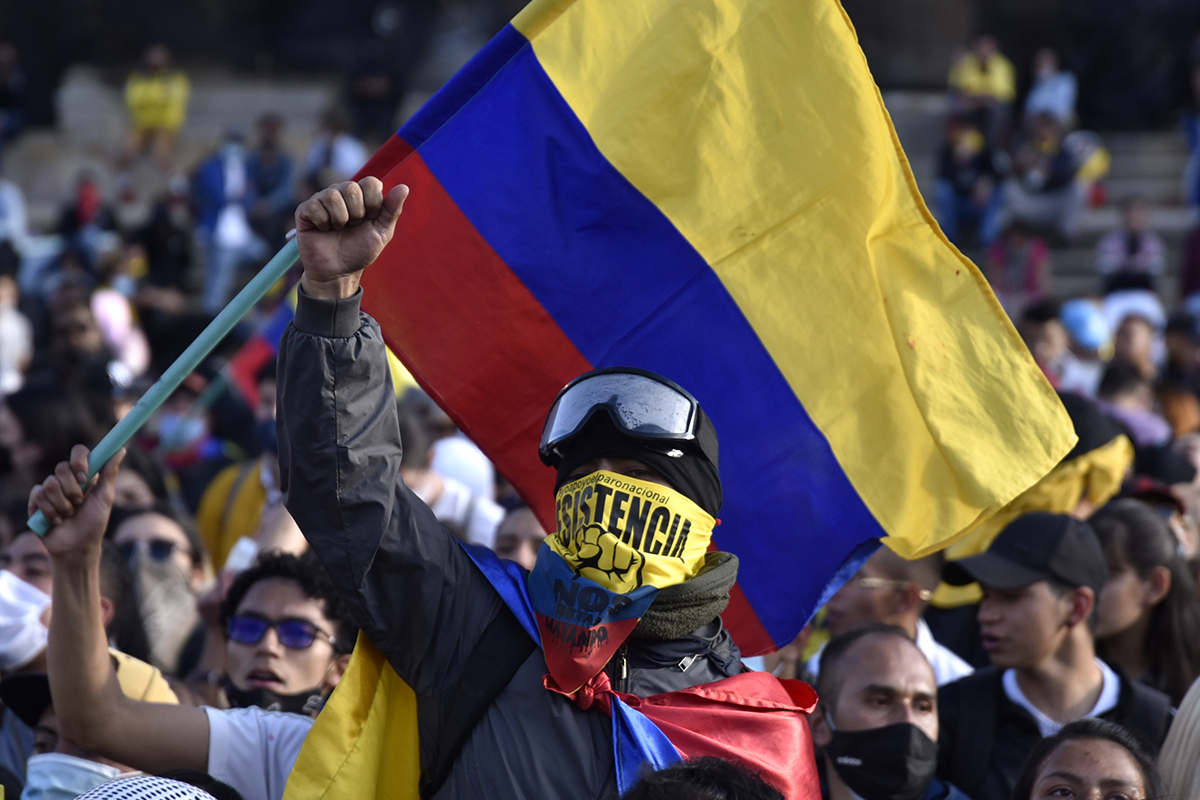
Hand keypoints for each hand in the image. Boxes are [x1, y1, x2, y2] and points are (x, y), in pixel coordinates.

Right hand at [28, 445, 124, 561]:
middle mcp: (66, 479)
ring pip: (50, 483)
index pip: (78, 452)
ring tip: (69, 514)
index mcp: (84, 475)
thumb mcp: (106, 498)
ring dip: (63, 503)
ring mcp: (50, 489)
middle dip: (73, 489)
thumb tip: (121, 450)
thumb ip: (110, 473)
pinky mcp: (36, 501)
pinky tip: (56, 520)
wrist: (77, 547)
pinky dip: (50, 510)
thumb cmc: (94, 522)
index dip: (80, 461)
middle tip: (79, 503)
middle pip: (61, 467)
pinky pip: (38, 494)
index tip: (85, 476)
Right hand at [295, 178, 408, 299]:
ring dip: (340, 219)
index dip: (373, 203)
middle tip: (352, 226)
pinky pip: (314, 206)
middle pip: (351, 187)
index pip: (371, 182)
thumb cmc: (360, 251)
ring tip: (338, 229)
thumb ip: (392, 210)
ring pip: (332, 195)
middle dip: (357, 213)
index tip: (370, 219)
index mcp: (361, 195)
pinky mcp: (305, 210)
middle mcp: (341, 192)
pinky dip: (323, 222)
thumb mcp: (382, 233)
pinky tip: (323, 230)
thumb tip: (404, 187)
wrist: (338, 272)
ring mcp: (322, 199)